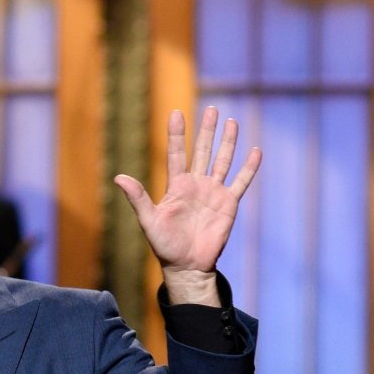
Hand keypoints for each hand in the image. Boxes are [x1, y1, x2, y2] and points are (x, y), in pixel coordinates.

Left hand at [113, 106, 260, 306]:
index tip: (176, 112)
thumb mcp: (149, 221)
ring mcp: (214, 193)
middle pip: (203, 151)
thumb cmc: (165, 245)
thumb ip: (137, 198)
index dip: (177, 134)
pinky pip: (240, 182)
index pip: (177, 154)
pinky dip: (248, 168)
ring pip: (222, 161)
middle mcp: (196, 185)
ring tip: (232, 121)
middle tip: (211, 108)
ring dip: (228, 142)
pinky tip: (255, 151)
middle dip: (206, 130)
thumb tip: (118, 177)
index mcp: (177, 186)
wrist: (187, 265)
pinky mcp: (228, 205)